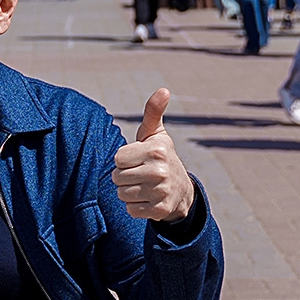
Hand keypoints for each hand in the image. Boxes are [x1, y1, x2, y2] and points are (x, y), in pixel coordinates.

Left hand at [112, 89, 195, 225]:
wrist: (182, 190)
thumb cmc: (160, 157)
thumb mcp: (156, 134)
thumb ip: (153, 112)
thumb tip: (163, 89)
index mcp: (156, 150)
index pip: (117, 159)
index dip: (124, 160)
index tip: (137, 159)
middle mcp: (160, 171)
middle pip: (117, 178)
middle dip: (124, 177)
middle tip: (139, 174)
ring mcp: (161, 192)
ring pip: (122, 195)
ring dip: (128, 192)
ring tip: (143, 186)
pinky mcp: (160, 210)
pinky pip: (131, 210)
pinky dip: (135, 207)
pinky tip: (147, 199)